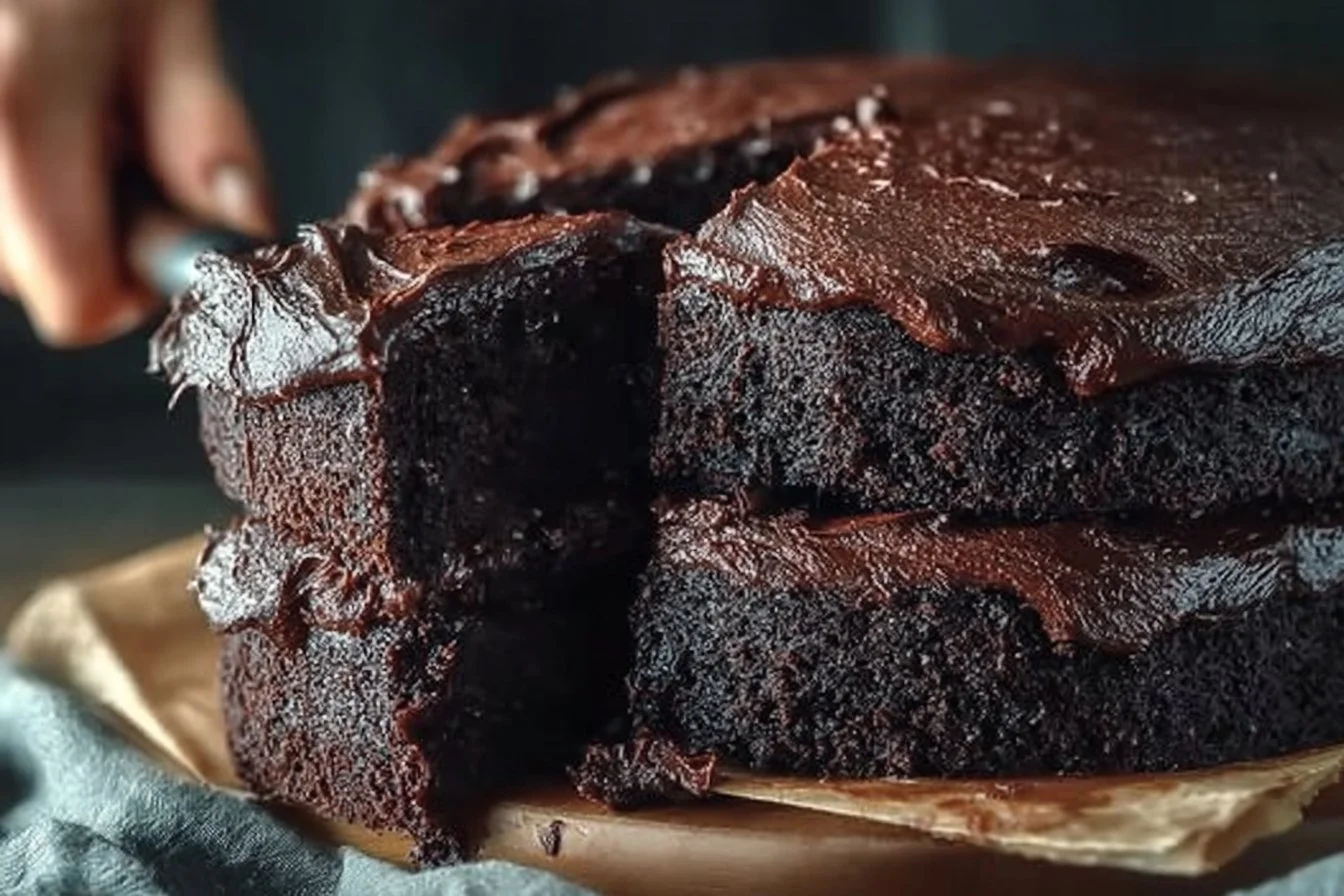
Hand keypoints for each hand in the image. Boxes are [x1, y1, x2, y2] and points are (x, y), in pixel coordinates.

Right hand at [0, 0, 274, 345]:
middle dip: (74, 230)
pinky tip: (23, 96)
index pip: (72, 302)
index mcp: (20, 103)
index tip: (159, 228)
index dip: (132, 282)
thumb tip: (237, 227)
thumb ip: (200, 129)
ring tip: (53, 103)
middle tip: (103, 139)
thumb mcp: (167, 6)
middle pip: (16, 275)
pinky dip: (2, 170)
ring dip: (28, 199)